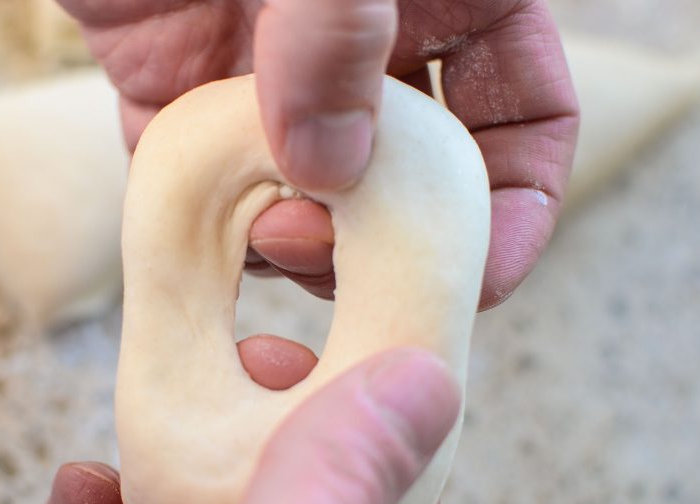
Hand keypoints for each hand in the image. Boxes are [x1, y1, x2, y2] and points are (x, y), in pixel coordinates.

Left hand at [59, 0, 578, 309]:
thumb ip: (338, 31)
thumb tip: (329, 170)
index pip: (523, 115)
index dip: (519, 206)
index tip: (475, 275)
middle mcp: (360, 45)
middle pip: (412, 181)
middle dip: (384, 239)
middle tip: (328, 253)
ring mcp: (269, 70)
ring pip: (309, 198)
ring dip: (292, 240)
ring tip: (257, 233)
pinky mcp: (176, 83)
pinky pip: (204, 176)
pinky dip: (204, 218)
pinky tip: (196, 222)